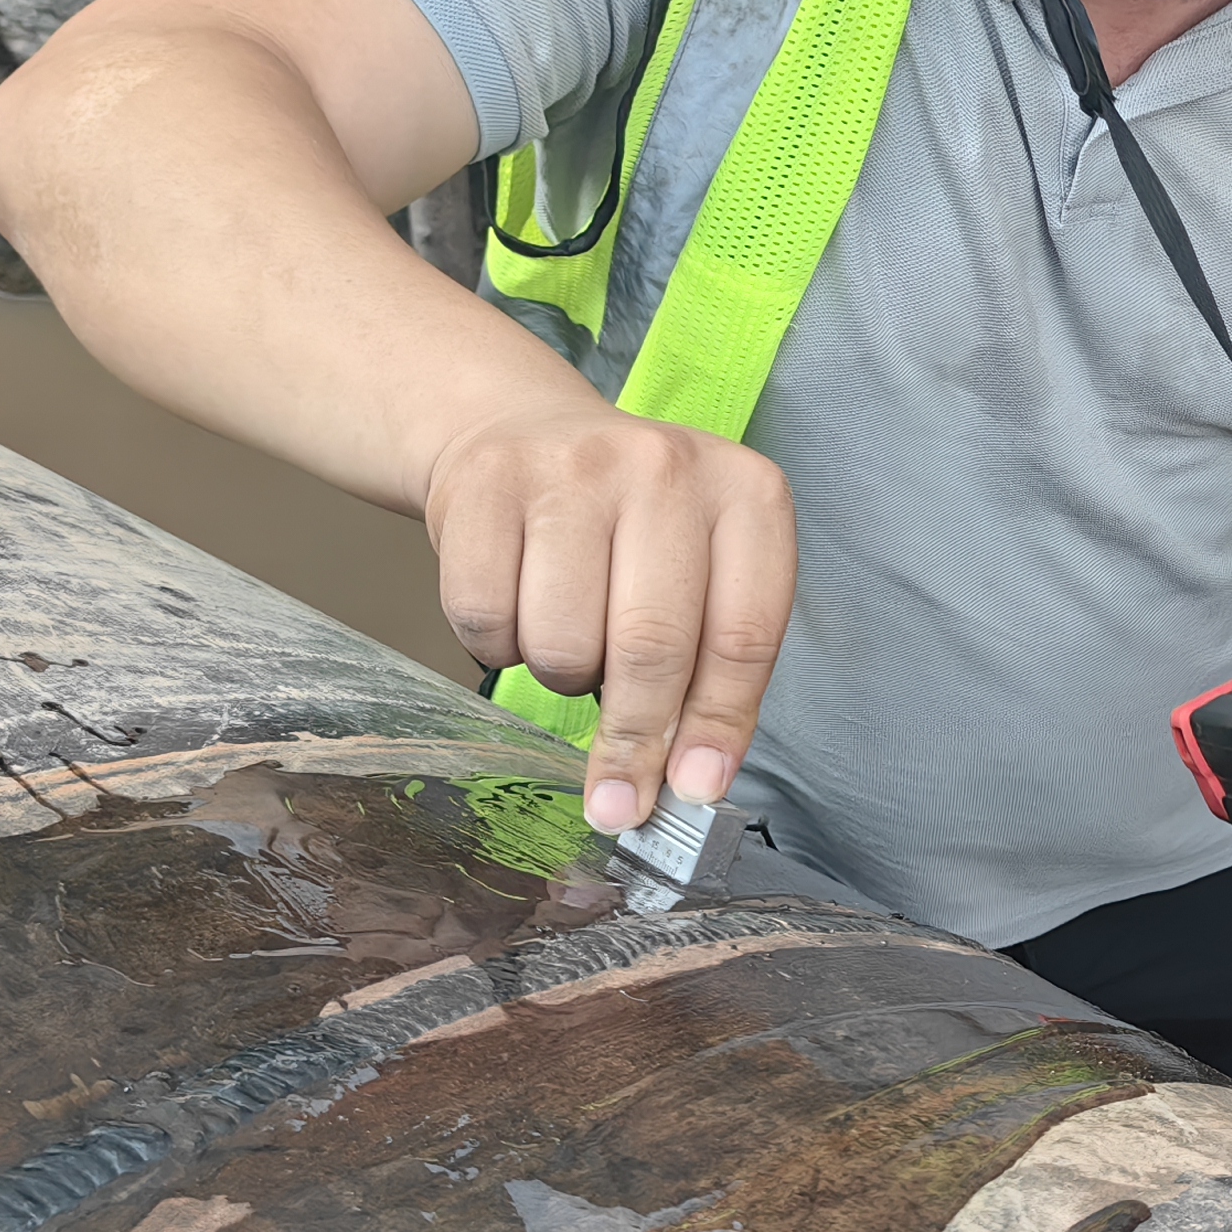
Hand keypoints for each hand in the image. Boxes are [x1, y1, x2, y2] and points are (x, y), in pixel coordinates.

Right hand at [422, 406, 796, 831]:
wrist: (522, 432)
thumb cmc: (628, 530)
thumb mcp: (700, 576)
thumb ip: (711, 671)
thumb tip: (693, 783)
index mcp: (746, 494)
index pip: (744, 636)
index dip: (718, 727)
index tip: (695, 790)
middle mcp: (666, 468)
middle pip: (653, 647)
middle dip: (634, 741)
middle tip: (617, 798)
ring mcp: (572, 467)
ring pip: (562, 642)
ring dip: (562, 676)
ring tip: (570, 640)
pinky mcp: (485, 484)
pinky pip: (485, 618)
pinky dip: (497, 645)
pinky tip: (516, 609)